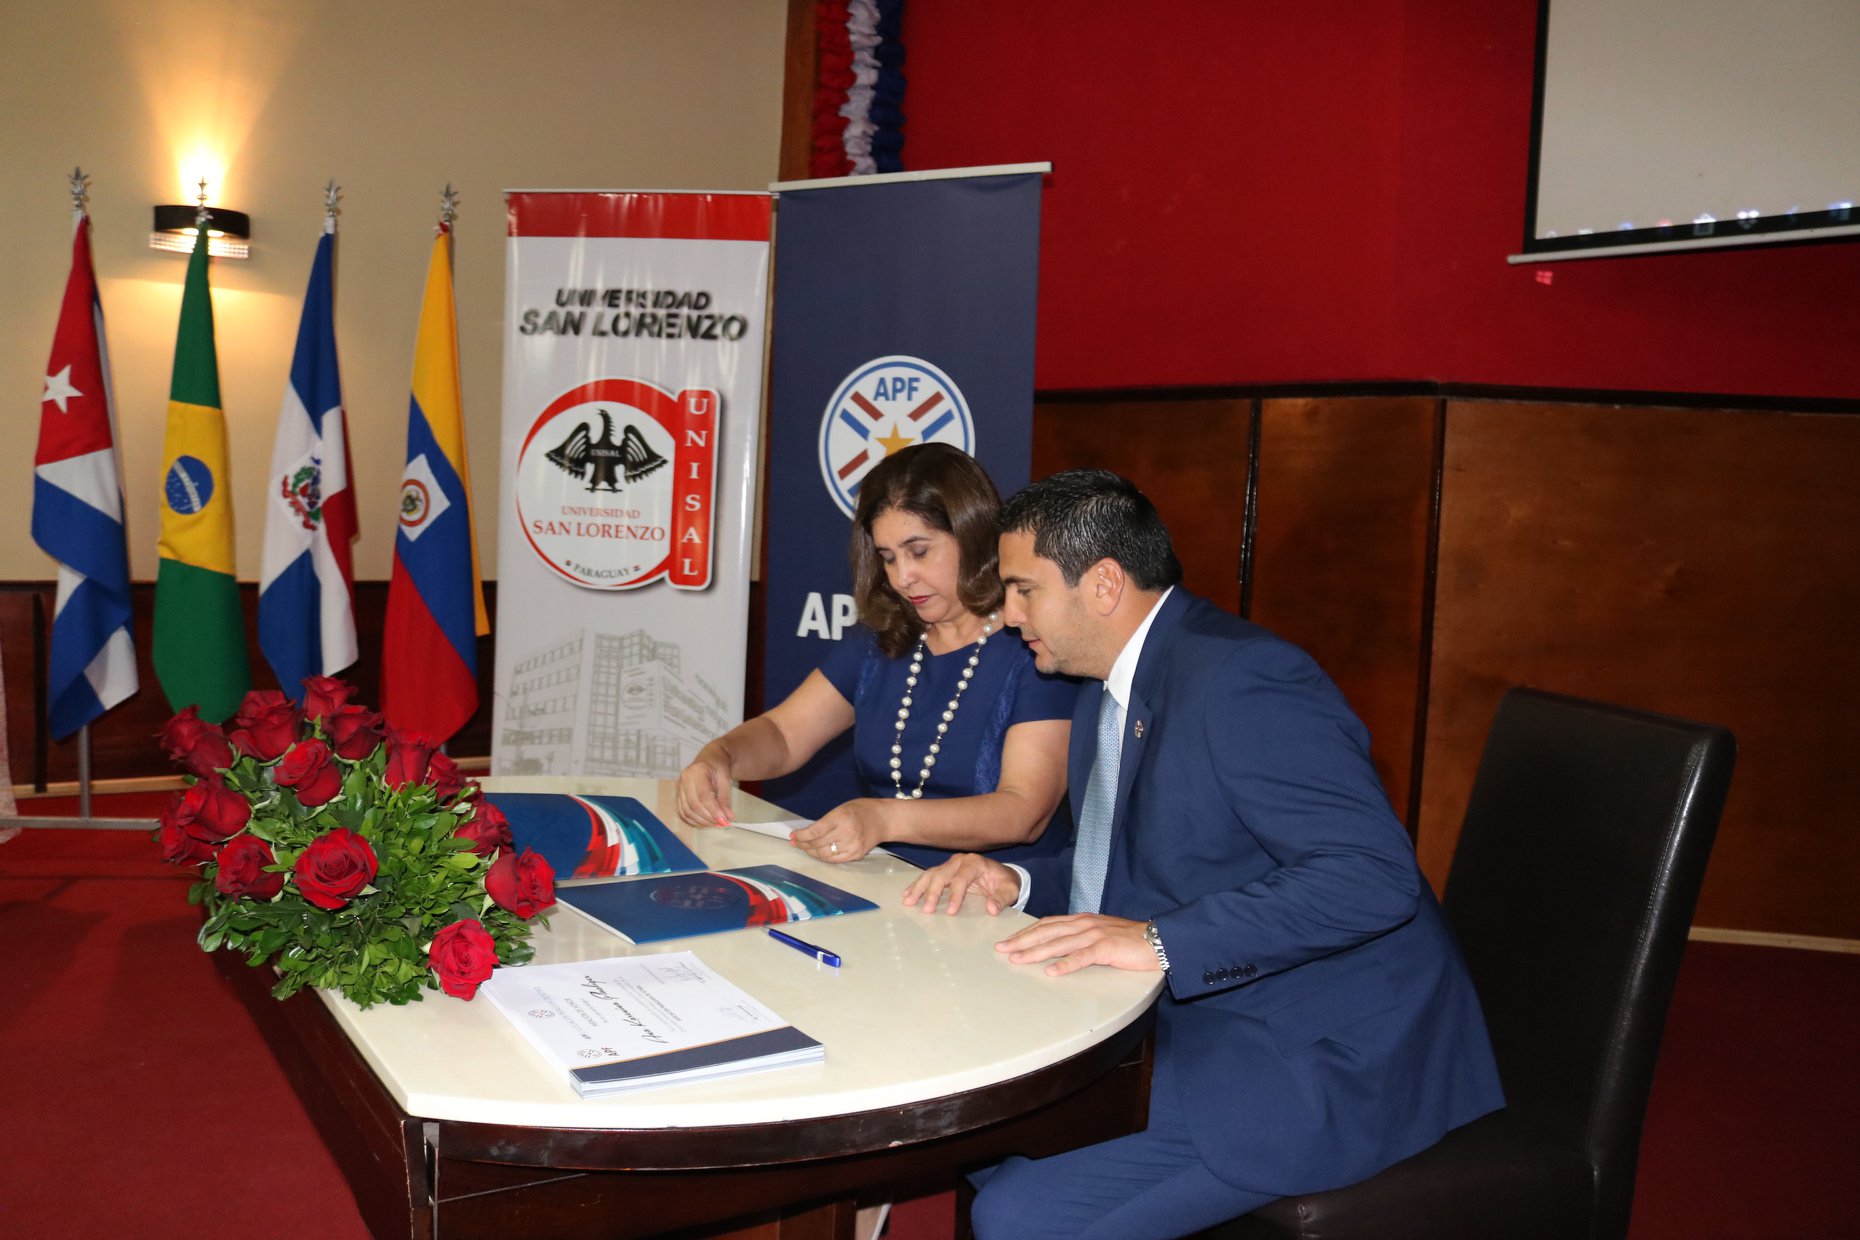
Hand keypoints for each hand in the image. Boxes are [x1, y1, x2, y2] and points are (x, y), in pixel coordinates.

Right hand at [675, 745, 733, 828]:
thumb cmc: (719, 766)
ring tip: (717, 823)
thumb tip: (728, 817)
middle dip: (709, 818)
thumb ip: (726, 799)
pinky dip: (694, 821)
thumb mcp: (726, 779)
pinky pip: (683, 813)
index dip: (714, 811)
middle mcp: (684, 780)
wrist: (710, 758)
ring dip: (702, 822)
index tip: (725, 821)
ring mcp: (679, 788)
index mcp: (697, 771)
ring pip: (687, 811)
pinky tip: (706, 822)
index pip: (704, 796)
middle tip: (723, 823)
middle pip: (694, 805)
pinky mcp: (679, 796)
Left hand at [791, 799, 886, 862]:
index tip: (793, 836)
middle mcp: (846, 832)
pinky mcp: (856, 855)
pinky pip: (835, 860)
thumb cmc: (861, 810)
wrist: (884, 819)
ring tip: (805, 848)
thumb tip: (807, 833)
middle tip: (795, 842)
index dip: (801, 836)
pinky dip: (824, 857)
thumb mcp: (842, 808)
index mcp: (841, 817)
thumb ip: (826, 821)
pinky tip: (818, 853)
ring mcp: (852, 845)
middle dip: (803, 844)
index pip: (815, 831)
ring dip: (812, 852)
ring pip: (824, 854)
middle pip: (818, 844)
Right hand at [902, 853, 1021, 915]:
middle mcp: (960, 861)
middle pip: (942, 874)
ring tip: (908, 901)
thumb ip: (1002, 899)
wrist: (1003, 875)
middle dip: (933, 892)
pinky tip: (907, 894)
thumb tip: (991, 909)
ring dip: (919, 888)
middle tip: (927, 910)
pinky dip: (917, 885)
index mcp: (975, 863)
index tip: (951, 912)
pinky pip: (929, 876)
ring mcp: (951, 865)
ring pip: (931, 874)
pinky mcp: (945, 871)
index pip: (962, 878)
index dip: (955, 895)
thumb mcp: (1010, 890)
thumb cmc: (1005, 882)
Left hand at [996, 914, 1155, 975]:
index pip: (1047, 924)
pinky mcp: (1106, 948)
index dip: (1027, 932)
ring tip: (1017, 959)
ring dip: (1035, 952)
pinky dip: (1065, 964)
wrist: (1158, 939)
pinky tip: (1051, 972)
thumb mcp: (1101, 934)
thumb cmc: (1130, 940)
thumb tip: (1060, 947)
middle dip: (1022, 941)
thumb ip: (1081, 937)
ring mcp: (1094, 935)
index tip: (1009, 941)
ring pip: (1058, 944)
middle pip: (1047, 932)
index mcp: (1082, 920)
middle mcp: (1084, 924)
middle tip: (1002, 949)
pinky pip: (1082, 957)